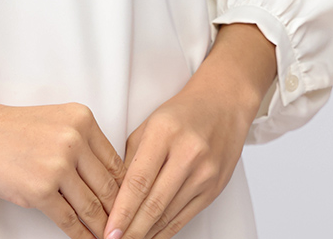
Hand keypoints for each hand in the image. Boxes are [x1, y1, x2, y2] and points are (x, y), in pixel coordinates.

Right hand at [0, 99, 125, 238]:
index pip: (116, 162)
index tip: (132, 208)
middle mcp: (74, 139)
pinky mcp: (40, 190)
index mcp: (82, 120)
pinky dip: (82, 237)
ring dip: (103, 229)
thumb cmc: (11, 129)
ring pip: (92, 207)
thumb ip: (83, 146)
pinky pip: (70, 221)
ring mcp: (57, 165)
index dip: (126, 191)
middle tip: (128, 231)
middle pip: (109, 187)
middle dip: (119, 214)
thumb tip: (109, 183)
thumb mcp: (55, 123)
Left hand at [103, 24, 275, 238]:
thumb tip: (114, 195)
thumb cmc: (182, 113)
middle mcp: (187, 154)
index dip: (122, 210)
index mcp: (165, 133)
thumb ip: (132, 157)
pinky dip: (165, 231)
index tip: (109, 230)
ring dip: (146, 234)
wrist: (223, 106)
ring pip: (169, 214)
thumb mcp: (150, 124)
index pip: (139, 180)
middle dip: (131, 229)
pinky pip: (185, 217)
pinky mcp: (214, 189)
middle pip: (154, 203)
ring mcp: (204, 174)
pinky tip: (151, 237)